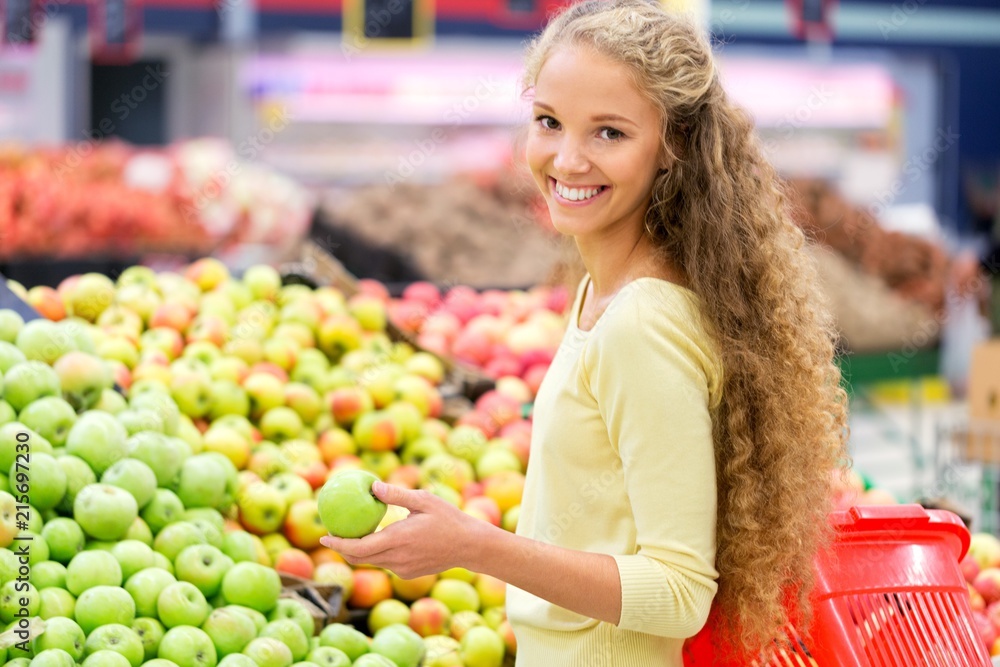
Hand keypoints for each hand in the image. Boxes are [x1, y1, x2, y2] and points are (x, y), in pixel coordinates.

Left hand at [320, 481, 487, 578]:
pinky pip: (385, 564)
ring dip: (358, 552)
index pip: (360, 547)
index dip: (339, 543)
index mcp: (399, 539)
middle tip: (329, 536)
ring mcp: (403, 569)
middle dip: (342, 549)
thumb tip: (372, 486)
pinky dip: (376, 554)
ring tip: (348, 537)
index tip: (323, 536)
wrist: (469, 546)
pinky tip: (376, 542)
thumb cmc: (448, 518)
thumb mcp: (424, 500)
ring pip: (372, 562)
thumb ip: (396, 495)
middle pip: (360, 558)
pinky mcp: (408, 574)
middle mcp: (398, 558)